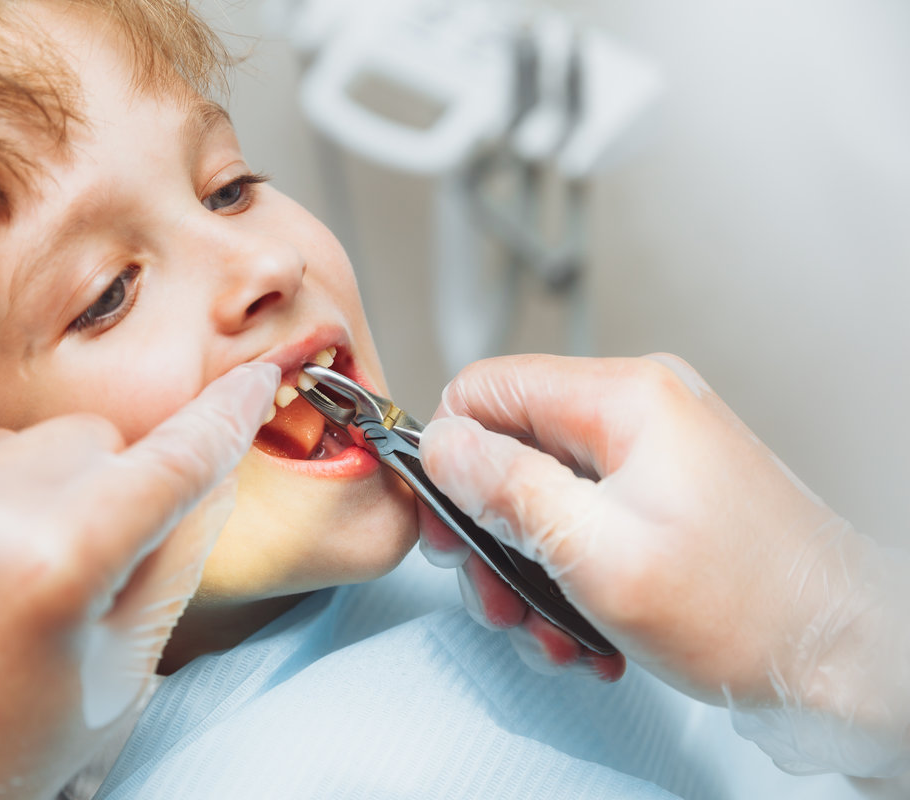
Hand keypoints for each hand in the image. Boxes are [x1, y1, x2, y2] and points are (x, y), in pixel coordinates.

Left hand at [0, 362, 278, 798]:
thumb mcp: (119, 670)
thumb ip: (178, 557)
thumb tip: (213, 468)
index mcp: (59, 561)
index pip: (174, 457)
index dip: (224, 417)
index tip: (255, 379)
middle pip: (87, 437)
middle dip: (94, 487)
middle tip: (58, 570)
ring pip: (2, 440)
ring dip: (10, 490)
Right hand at [417, 354, 908, 776]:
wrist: (844, 654)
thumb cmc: (748, 607)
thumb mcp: (600, 554)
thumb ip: (508, 489)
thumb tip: (440, 445)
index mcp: (624, 398)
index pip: (485, 388)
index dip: (450, 456)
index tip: (450, 525)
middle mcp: (639, 409)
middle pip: (510, 446)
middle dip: (490, 530)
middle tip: (498, 593)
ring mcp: (654, 451)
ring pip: (541, 492)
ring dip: (529, 567)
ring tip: (551, 627)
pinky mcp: (663, 491)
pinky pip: (583, 516)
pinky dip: (570, 572)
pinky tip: (586, 624)